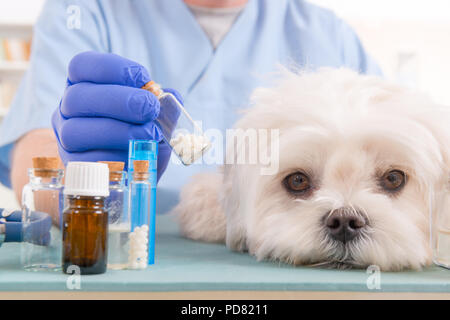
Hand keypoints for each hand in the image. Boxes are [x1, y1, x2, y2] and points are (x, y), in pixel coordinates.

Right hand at [52, 51, 180, 178]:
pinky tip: (137, 154)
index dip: (112, 68)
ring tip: (149, 134)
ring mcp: (65, 138)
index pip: (82, 66)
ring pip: (76, 131)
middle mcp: (67, 109)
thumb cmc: (142, 132)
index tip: (143, 77)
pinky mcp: (72, 166)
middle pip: (77, 97)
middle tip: (151, 108)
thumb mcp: (156, 115)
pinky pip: (86, 162)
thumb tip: (172, 100)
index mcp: (83, 85)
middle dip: (119, 100)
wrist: (135, 167)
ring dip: (118, 131)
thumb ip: (165, 106)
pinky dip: (115, 157)